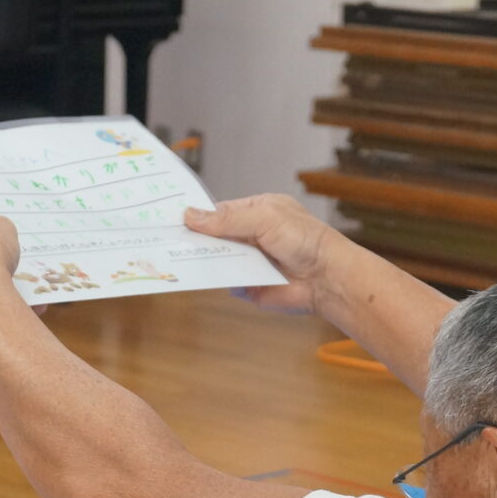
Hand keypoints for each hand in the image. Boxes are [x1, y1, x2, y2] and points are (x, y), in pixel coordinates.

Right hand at [183, 194, 338, 315]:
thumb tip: (192, 216)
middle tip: (169, 241)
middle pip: (215, 237)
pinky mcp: (251, 286)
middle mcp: (252, 236)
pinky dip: (218, 280)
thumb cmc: (306, 240)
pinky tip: (204, 277)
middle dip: (197, 240)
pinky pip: (227, 282)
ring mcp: (251, 261)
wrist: (327, 279)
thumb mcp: (264, 218)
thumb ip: (228, 219)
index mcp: (256, 211)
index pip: (219, 212)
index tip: (174, 220)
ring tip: (178, 258)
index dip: (198, 217)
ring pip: (218, 260)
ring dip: (204, 260)